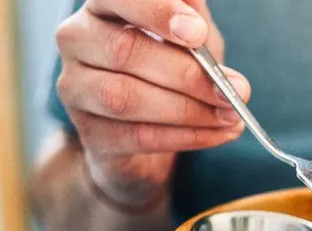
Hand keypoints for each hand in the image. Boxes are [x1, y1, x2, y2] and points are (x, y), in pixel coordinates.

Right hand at [55, 0, 250, 205]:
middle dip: (188, 75)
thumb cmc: (170, 68)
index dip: (156, 12)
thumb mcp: (190, 36)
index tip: (197, 32)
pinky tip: (218, 134)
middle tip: (235, 91)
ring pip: (126, 97)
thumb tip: (197, 7)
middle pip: (125, 51)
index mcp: (103, 7)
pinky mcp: (90, 132)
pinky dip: (186, 137)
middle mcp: (78, 41)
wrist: (151, 129)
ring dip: (189, 110)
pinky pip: (138, 136)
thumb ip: (194, 17)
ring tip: (231, 116)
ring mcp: (76, 88)